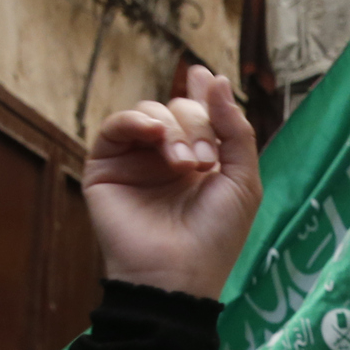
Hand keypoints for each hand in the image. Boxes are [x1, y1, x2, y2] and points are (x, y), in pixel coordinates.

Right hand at [83, 64, 261, 299]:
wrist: (179, 274)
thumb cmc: (216, 235)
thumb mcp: (244, 180)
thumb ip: (236, 130)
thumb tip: (216, 79)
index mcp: (200, 160)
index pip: (198, 113)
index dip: (202, 93)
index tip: (205, 76)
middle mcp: (166, 157)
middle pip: (178, 109)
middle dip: (197, 124)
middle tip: (206, 162)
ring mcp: (135, 162)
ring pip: (150, 113)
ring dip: (174, 129)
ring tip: (187, 164)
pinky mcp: (105, 168)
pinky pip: (116, 127)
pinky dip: (135, 122)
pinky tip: (155, 136)